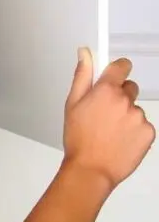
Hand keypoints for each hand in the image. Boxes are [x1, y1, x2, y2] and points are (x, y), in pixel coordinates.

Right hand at [63, 48, 154, 190]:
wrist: (92, 168)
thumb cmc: (79, 138)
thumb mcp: (72, 103)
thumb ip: (82, 75)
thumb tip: (85, 53)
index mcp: (105, 90)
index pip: (121, 67)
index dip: (117, 69)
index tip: (114, 74)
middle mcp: (125, 101)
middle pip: (129, 88)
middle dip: (119, 96)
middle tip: (104, 112)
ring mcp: (139, 117)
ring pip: (135, 108)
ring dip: (126, 115)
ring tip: (110, 131)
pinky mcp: (149, 132)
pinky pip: (143, 124)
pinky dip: (134, 130)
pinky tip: (120, 139)